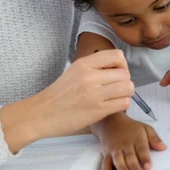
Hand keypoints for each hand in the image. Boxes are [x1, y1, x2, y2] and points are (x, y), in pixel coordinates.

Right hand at [1, 50, 133, 152]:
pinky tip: (113, 106)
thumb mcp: (74, 72)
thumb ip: (94, 68)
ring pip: (128, 88)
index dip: (122, 65)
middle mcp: (90, 76)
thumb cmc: (58, 95)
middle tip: (117, 88)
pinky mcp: (97, 110)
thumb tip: (117, 69)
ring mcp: (94, 93)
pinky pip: (123, 103)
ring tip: (116, 97)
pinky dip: (122, 105)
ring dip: (126, 93)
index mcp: (84, 63)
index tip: (117, 73)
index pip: (117, 56)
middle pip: (125, 73)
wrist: (41, 114)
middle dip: (125, 81)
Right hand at [92, 112, 166, 169]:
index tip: (148, 166)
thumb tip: (164, 147)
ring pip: (117, 159)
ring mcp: (114, 148)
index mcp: (136, 138)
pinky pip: (105, 162)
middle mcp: (125, 144)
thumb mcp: (145, 128)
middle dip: (133, 166)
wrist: (111, 121)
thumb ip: (154, 138)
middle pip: (129, 155)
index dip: (145, 158)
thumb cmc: (130, 128)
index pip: (141, 149)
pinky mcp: (106, 152)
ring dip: (121, 168)